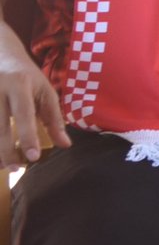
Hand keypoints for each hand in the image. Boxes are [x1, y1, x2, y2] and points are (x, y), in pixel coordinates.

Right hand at [0, 24, 69, 168]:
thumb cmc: (25, 75)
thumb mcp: (44, 89)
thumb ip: (53, 117)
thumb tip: (65, 145)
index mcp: (19, 83)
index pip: (24, 113)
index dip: (28, 135)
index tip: (33, 157)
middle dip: (6, 151)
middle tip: (15, 169)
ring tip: (3, 166)